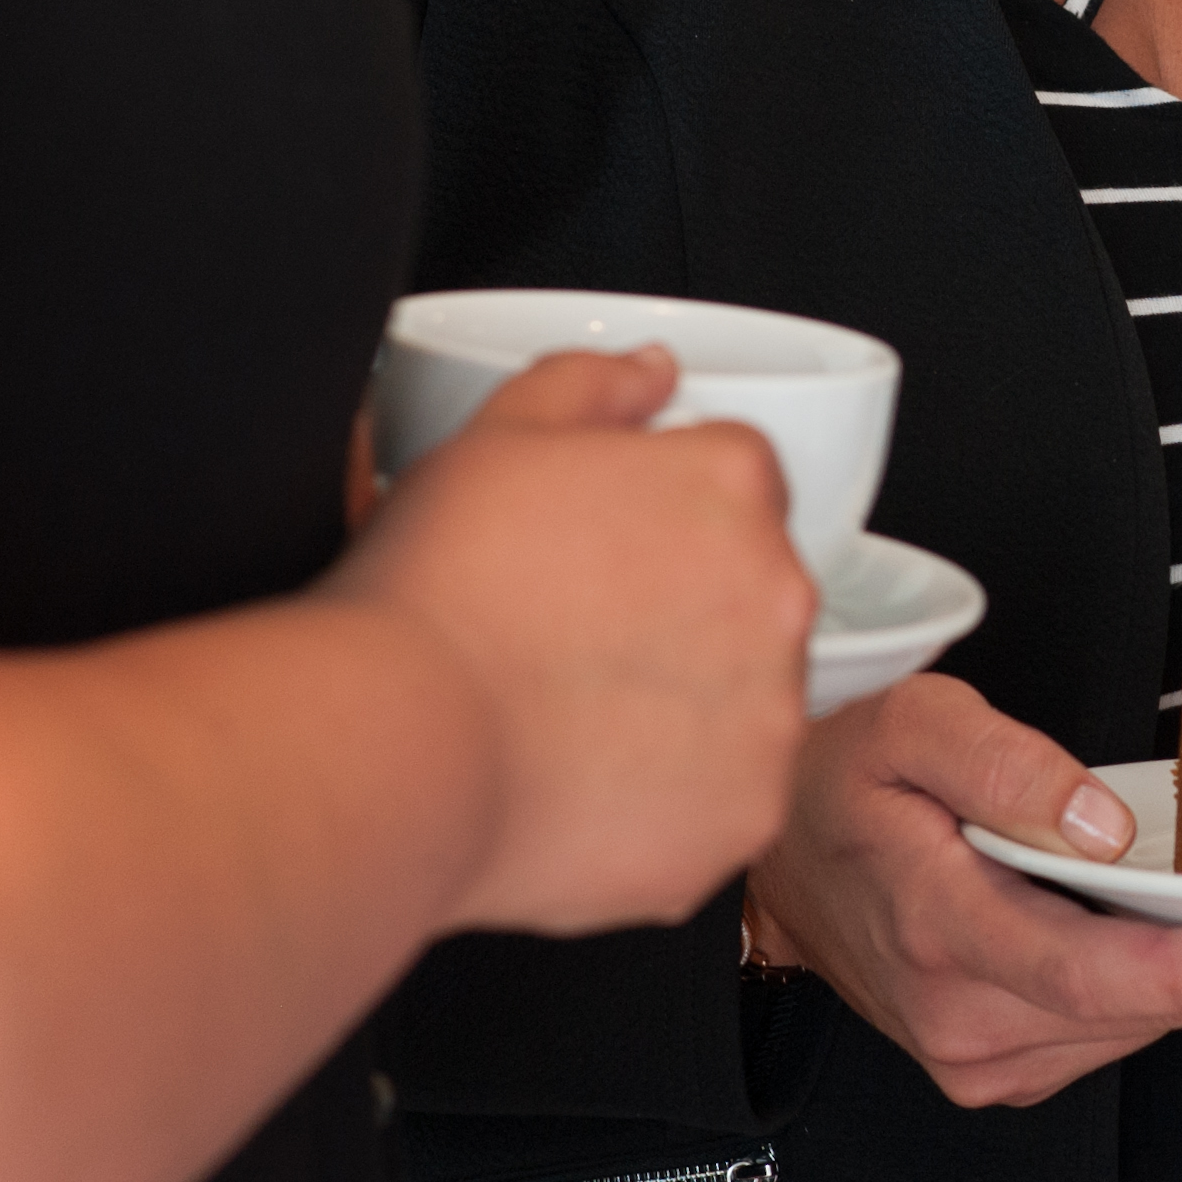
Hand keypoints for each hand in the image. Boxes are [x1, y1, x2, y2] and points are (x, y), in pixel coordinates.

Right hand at [329, 347, 815, 936]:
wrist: (400, 746)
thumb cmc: (436, 593)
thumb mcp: (496, 436)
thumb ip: (590, 384)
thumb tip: (653, 371)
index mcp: (732, 484)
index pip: (736, 480)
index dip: (660, 514)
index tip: (598, 555)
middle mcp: (781, 591)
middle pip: (756, 590)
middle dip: (684, 607)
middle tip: (572, 638)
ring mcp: (774, 708)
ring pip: (748, 697)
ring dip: (684, 703)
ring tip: (568, 717)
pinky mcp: (750, 810)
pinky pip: (726, 796)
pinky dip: (671, 797)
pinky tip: (585, 785)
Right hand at [737, 674, 1181, 1107]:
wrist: (784, 858)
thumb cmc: (848, 779)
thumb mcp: (914, 725)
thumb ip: (1007, 764)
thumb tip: (1100, 822)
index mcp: (938, 930)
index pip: (1081, 969)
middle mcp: (958, 1017)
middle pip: (1128, 1009)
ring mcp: (976, 1055)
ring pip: (1129, 1030)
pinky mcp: (997, 1066)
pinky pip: (1109, 1036)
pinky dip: (1168, 997)